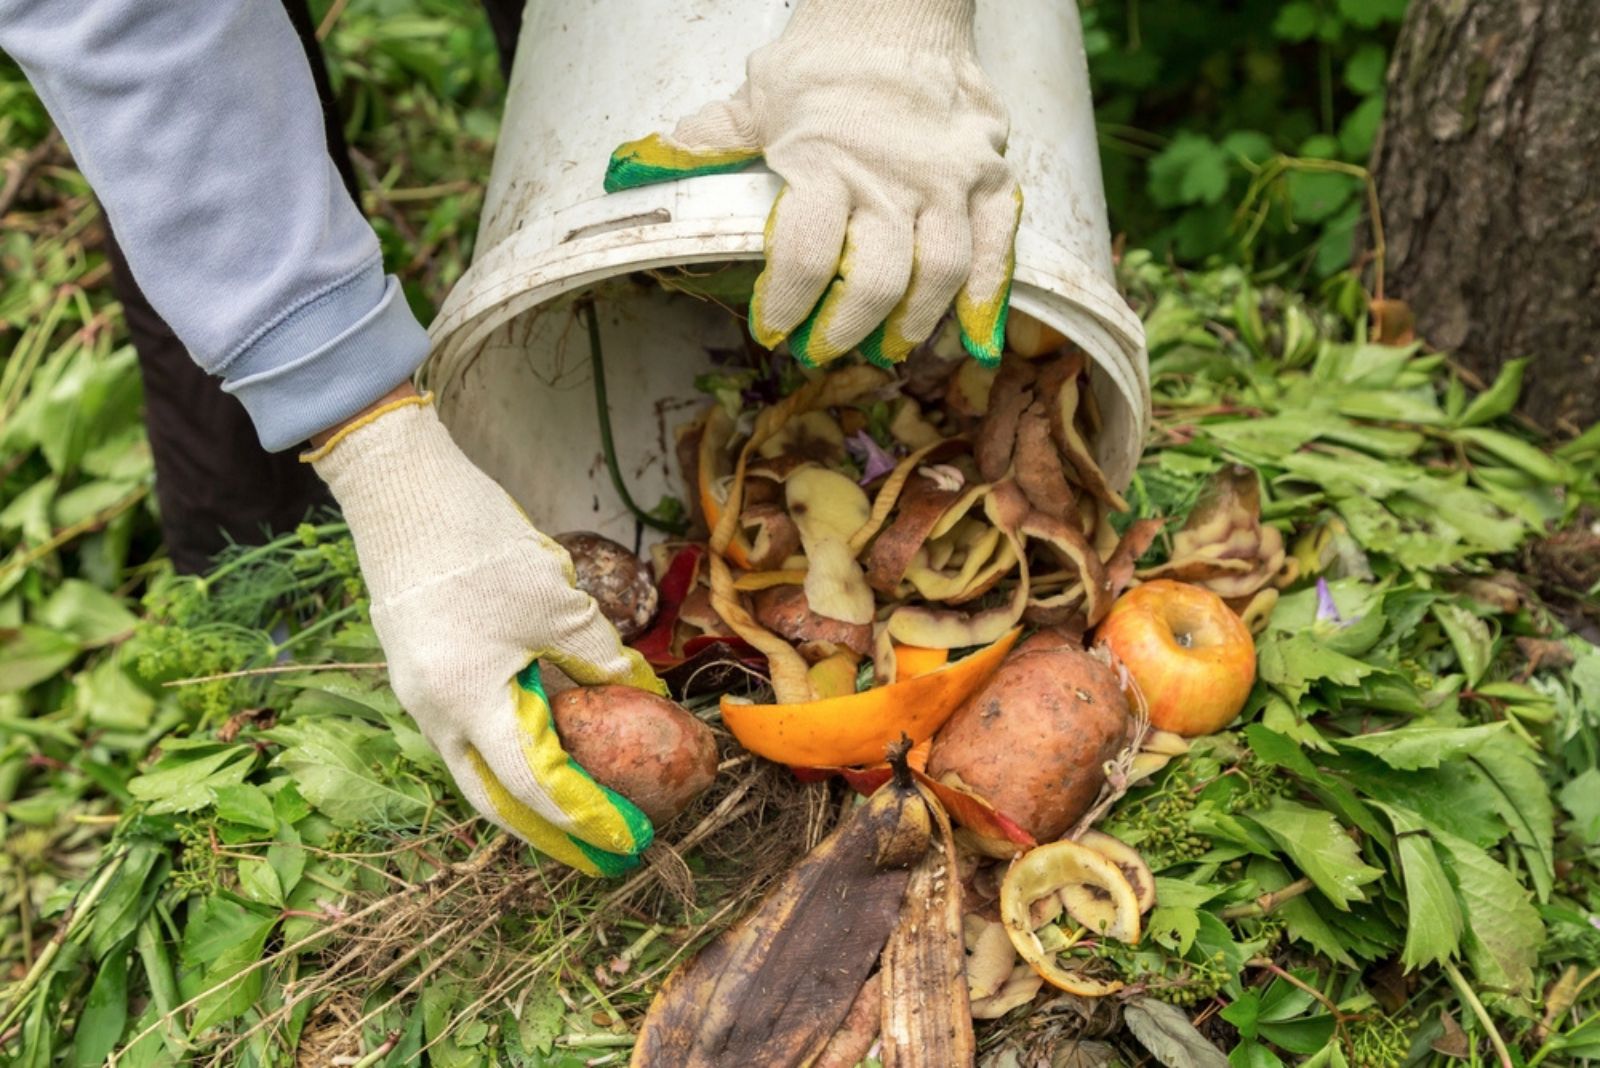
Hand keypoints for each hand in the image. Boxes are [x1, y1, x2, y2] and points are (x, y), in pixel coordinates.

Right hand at [307, 392, 664, 875]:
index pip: (533, 785)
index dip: (583, 816)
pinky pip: (466, 727)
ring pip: (475, 762)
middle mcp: (434, 713)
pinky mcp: (419, 668)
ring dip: (523, 788)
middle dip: (543, 829)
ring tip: (575, 805)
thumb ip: (600, 658)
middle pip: (491, 795)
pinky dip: (506, 746)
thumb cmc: (482, 547)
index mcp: (468, 704)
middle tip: (594, 849)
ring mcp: (419, 692)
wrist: (403, 491)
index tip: (626, 838)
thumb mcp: (559, 605)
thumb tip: (641, 691)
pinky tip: (544, 742)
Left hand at [605, 0, 1019, 367]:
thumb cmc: (823, 58)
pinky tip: (971, 337)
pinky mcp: (991, 176)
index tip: (772, 328)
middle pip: (876, 280)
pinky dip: (988, 298)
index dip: (786, 305)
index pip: (808, 257)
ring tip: (887, 349)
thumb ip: (718, 139)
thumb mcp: (759, 95)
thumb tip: (660, 161)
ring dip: (911, 324)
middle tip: (822, 349)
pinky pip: (998, 249)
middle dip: (845, 329)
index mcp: (827, 161)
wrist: (899, 6)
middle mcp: (893, 176)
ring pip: (940, 274)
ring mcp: (950, 179)